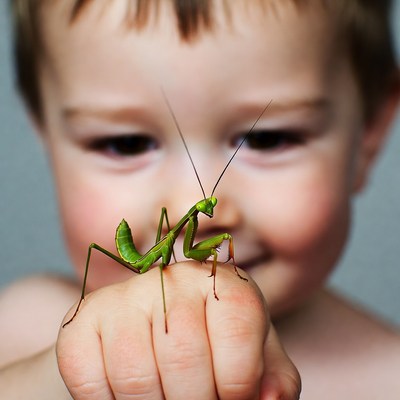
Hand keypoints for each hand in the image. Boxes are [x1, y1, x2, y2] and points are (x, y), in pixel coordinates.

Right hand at [57, 261, 299, 398]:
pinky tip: (127, 393)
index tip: (232, 397)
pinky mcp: (83, 319)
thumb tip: (270, 398)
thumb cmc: (212, 347)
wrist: (152, 330)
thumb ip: (272, 376)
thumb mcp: (251, 356)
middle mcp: (172, 277)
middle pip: (185, 360)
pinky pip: (89, 380)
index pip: (238, 332)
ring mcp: (124, 295)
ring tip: (165, 399)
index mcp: (221, 281)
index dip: (238, 384)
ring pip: (136, 376)